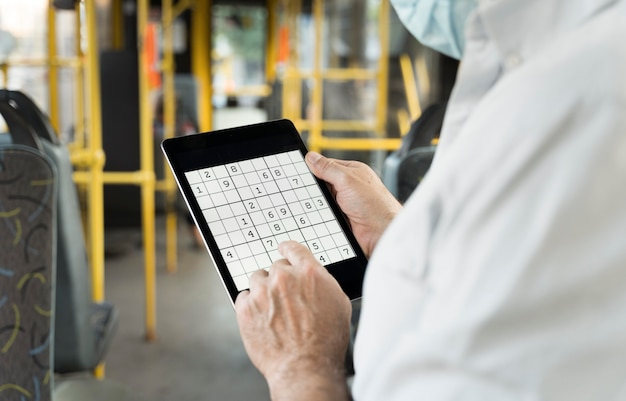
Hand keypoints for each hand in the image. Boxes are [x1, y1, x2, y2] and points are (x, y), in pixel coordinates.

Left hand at [235, 241, 351, 400]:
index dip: (287, 249)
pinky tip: (262, 319)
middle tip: (285, 299)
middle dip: (280, 280)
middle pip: (276, 267)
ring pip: (257, 279)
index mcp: (309, 273)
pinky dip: (250, 305)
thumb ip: (324, 283)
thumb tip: (316, 277)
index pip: (293, 248)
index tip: (282, 249)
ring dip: (263, 290)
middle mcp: (284, 278)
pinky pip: (243, 297)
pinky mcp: (245, 308)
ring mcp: (262, 292)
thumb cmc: (326, 341)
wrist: (304, 367)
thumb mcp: (338, 304)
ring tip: (272, 310)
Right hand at [306, 151, 401, 256]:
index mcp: (351, 172)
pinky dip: (318, 217)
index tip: (298, 172)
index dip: (313, 168)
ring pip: (320, 201)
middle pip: (321, 184)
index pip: (326, 165)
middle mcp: (348, 187)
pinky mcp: (340, 219)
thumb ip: (328, 168)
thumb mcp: (347, 179)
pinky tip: (315, 217)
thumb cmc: (375, 205)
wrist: (381, 233)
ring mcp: (343, 204)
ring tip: (311, 206)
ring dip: (316, 205)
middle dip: (313, 189)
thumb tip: (312, 157)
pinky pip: (322, 216)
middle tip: (303, 191)